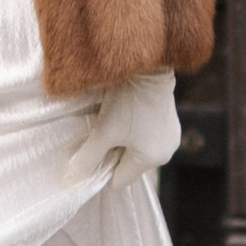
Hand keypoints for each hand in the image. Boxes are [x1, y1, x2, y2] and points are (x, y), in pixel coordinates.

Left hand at [64, 72, 180, 193]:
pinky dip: (136, 131)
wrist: (149, 66)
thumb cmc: (126, 101)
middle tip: (102, 134)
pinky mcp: (172, 122)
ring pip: (139, 150)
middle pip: (130, 165)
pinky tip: (128, 114)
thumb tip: (73, 179)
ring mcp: (172, 137)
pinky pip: (149, 137)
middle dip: (114, 154)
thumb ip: (88, 158)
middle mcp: (166, 153)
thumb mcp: (103, 131)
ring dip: (125, 141)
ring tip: (115, 121)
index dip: (103, 170)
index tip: (93, 152)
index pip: (120, 180)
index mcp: (150, 160)